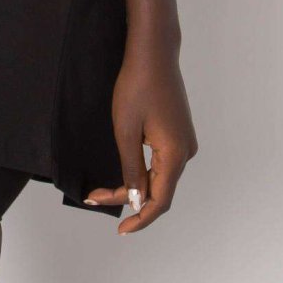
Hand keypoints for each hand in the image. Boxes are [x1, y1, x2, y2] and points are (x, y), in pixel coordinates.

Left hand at [82, 37, 197, 233]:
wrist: (153, 53)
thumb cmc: (137, 87)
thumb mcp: (127, 130)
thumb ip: (132, 169)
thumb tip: (137, 200)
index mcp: (176, 154)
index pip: (160, 200)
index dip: (140, 218)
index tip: (120, 230)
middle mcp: (186, 152)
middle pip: (159, 190)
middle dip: (129, 199)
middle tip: (95, 197)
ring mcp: (184, 141)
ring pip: (160, 176)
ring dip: (134, 186)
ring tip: (104, 189)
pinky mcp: (178, 132)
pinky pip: (162, 162)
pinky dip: (143, 171)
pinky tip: (126, 173)